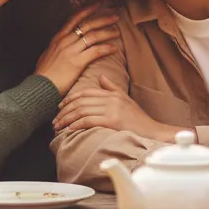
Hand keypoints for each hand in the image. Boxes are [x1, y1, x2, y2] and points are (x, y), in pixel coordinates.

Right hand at [35, 5, 118, 95]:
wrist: (39, 87)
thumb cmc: (43, 75)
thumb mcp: (47, 55)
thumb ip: (56, 47)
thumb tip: (61, 45)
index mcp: (58, 38)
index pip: (74, 19)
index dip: (87, 10)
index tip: (98, 4)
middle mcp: (65, 41)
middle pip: (88, 25)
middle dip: (103, 19)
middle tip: (115, 16)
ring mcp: (71, 51)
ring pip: (93, 36)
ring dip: (107, 33)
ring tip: (117, 32)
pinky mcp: (77, 62)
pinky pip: (95, 51)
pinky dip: (106, 48)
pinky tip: (114, 48)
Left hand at [53, 75, 175, 140]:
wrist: (153, 131)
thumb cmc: (138, 118)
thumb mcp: (125, 99)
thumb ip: (111, 87)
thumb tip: (100, 77)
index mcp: (112, 93)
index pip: (86, 92)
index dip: (71, 98)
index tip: (60, 106)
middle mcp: (111, 98)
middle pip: (81, 101)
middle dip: (65, 110)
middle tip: (55, 119)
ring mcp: (112, 109)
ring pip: (82, 111)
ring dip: (67, 119)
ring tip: (58, 126)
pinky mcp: (112, 121)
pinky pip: (89, 120)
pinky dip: (76, 125)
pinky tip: (69, 129)